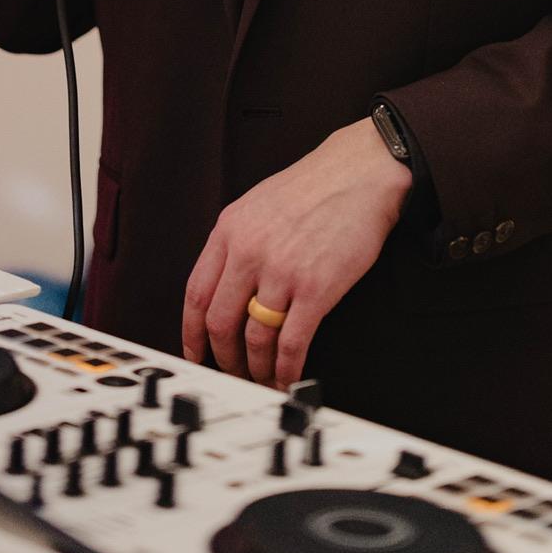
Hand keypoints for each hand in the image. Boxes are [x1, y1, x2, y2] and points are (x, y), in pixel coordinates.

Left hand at [182, 120, 411, 388]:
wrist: (359, 173)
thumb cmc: (314, 187)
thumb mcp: (257, 204)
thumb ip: (236, 242)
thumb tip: (223, 287)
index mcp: (229, 230)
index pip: (196, 294)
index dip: (192, 334)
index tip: (196, 354)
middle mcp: (249, 251)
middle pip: (220, 324)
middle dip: (224, 359)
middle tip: (233, 374)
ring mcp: (281, 272)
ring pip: (254, 340)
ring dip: (256, 369)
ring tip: (263, 379)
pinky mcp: (316, 289)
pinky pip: (291, 343)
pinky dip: (286, 369)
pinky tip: (288, 377)